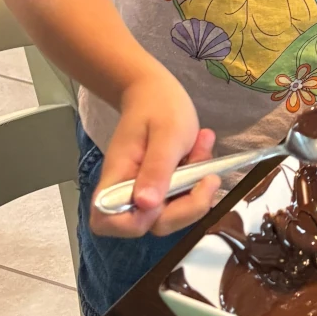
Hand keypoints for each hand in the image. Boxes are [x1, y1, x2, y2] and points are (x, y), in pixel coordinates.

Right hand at [90, 69, 219, 237]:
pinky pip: (183, 197)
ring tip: (202, 146)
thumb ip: (157, 168)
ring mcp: (147, 192)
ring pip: (174, 212)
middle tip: (207, 171)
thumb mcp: (166, 134)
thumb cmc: (157, 107)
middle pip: (152, 224)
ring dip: (197, 186)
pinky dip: (198, 177)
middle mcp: (128, 193)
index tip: (167, 195)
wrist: (155, 91)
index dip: (138, 221)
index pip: (109, 223)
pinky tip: (201, 147)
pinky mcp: (163, 188)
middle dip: (188, 202)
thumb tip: (146, 205)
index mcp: (117, 179)